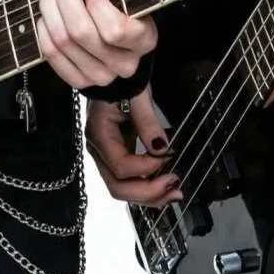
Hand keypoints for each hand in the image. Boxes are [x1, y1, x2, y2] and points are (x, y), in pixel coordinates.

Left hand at [36, 0, 157, 89]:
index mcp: (145, 38)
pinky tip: (47, 15)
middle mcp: (125, 63)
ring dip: (49, 10)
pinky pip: (51, 56)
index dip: (96, 4)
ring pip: (63, 42)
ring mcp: (102, 76)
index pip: (115, 30)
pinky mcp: (80, 81)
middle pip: (81, 33)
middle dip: (64, 0)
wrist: (116, 25)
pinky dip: (43, 30)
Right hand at [86, 86, 180, 205]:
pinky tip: (165, 189)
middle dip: (148, 192)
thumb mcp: (138, 97)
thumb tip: (161, 150)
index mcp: (99, 134)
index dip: (146, 168)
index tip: (168, 157)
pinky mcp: (116, 158)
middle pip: (117, 186)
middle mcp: (98, 150)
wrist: (116, 77)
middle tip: (174, 186)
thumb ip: (147, 122)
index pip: (120, 165)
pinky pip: (128, 182)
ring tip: (175, 194)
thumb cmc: (125, 83)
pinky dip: (147, 189)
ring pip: (122, 189)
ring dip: (149, 197)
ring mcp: (105, 156)